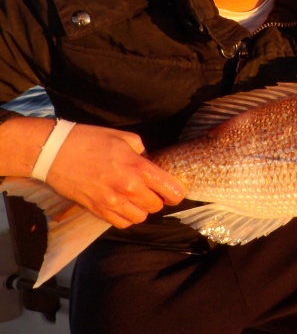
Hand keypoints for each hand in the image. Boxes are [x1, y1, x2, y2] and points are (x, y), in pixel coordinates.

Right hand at [46, 123, 185, 228]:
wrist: (55, 152)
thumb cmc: (90, 140)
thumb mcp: (124, 138)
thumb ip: (143, 152)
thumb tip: (151, 162)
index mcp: (139, 168)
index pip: (171, 190)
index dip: (177, 192)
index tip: (175, 190)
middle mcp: (128, 188)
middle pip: (156, 206)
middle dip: (158, 199)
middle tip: (152, 191)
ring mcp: (112, 202)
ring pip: (140, 218)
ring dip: (142, 209)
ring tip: (136, 199)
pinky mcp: (97, 210)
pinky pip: (121, 223)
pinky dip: (126, 217)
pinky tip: (122, 205)